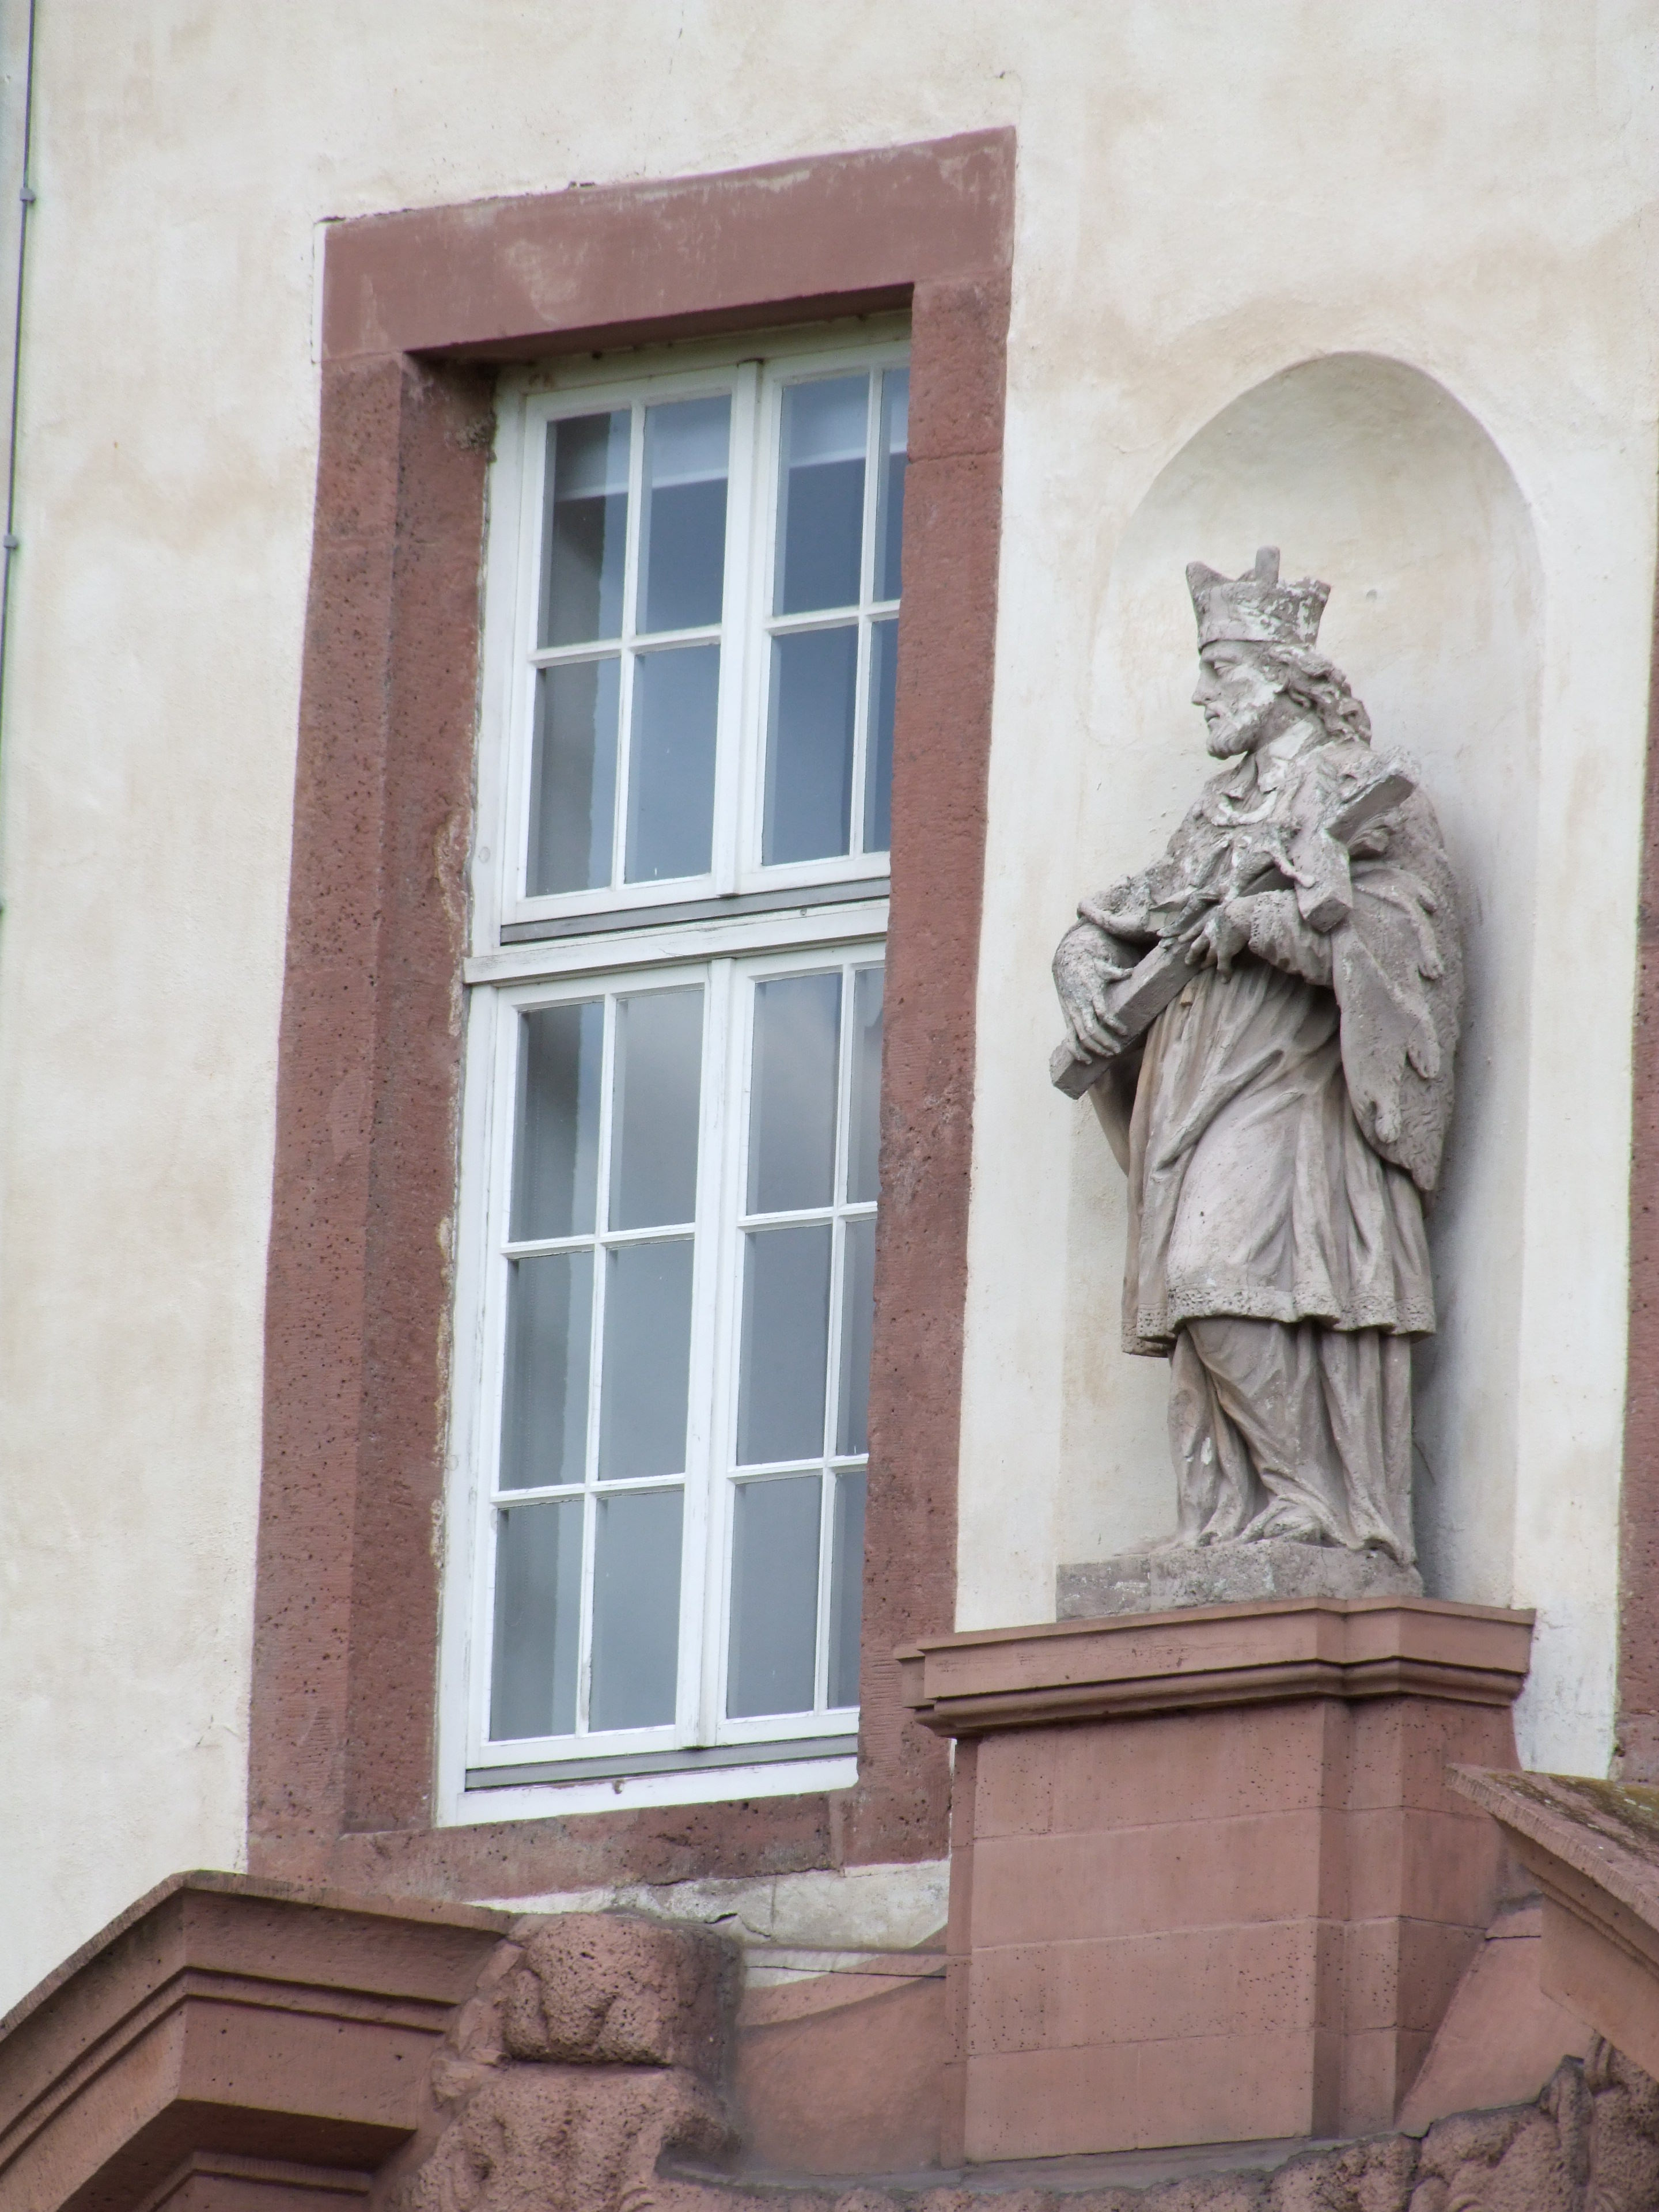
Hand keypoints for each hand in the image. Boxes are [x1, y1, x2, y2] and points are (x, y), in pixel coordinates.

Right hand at [1054, 935, 1132, 1055]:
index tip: (1125, 1032)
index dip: (1113, 1024)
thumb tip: (1132, 971)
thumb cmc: (1089, 967)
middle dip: (1104, 1042)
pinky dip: (1076, 1052)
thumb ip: (1117, 972)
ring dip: (1094, 1049)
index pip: (1102, 1013)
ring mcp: (1072, 1014)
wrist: (1066, 965)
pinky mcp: (1068, 1019)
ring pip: (1081, 1037)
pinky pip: (1069, 1039)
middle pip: (1091, 1030)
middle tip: (1118, 1050)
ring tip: (1108, 1055)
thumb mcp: (1103, 967)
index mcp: (1091, 993)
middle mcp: (1080, 1006)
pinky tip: (1086, 1060)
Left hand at [1187, 898, 1252, 977]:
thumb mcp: (1226, 903)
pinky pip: (1223, 966)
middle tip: (1188, 961)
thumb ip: (1225, 907)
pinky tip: (1225, 980)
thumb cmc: (1236, 907)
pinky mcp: (1223, 954)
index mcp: (1209, 920)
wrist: (1239, 915)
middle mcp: (1208, 934)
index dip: (1188, 935)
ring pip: (1208, 957)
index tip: (1180, 940)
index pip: (1195, 929)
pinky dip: (1224, 973)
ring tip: (1202, 967)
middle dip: (1192, 954)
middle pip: (1197, 946)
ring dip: (1206, 963)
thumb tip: (1230, 903)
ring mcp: (1215, 945)